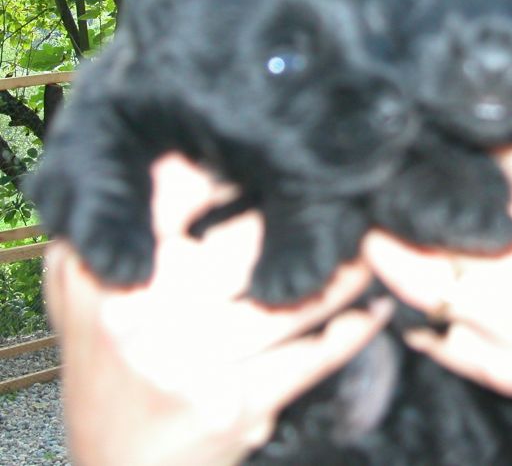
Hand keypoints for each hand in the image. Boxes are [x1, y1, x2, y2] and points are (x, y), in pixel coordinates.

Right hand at [46, 154, 391, 465]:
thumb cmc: (108, 370)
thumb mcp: (85, 294)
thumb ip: (119, 227)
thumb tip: (178, 155)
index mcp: (106, 273)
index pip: (178, 191)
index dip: (237, 165)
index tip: (284, 155)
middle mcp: (145, 313)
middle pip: (248, 241)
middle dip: (307, 214)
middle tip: (352, 192)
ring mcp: (194, 362)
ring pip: (292, 299)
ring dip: (346, 270)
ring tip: (373, 244)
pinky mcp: (237, 406)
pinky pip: (312, 357)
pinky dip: (352, 331)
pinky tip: (377, 308)